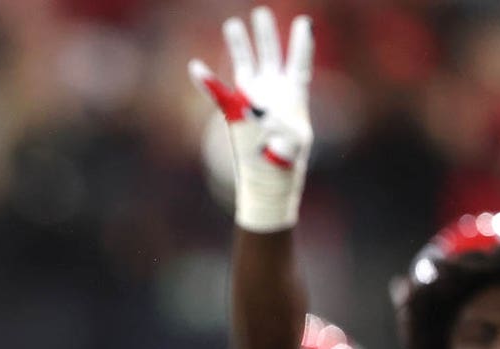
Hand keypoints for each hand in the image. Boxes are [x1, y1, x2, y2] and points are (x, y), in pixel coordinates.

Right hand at [188, 7, 312, 231]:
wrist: (268, 180)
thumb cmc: (287, 162)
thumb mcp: (294, 143)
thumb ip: (279, 123)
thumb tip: (255, 108)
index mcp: (293, 96)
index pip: (299, 63)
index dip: (302, 43)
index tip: (304, 22)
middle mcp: (272, 93)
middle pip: (271, 55)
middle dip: (266, 34)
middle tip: (261, 12)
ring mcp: (252, 100)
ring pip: (246, 66)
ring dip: (240, 46)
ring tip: (233, 24)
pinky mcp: (234, 113)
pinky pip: (218, 93)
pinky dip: (206, 82)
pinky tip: (195, 67)